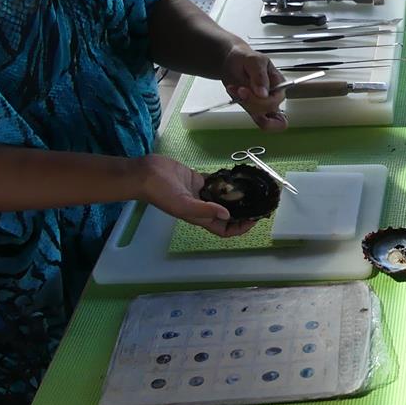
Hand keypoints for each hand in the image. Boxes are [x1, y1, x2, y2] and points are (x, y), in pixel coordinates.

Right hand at [135, 154, 258, 237]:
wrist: (146, 174)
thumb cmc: (162, 192)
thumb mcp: (184, 205)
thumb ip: (205, 210)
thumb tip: (227, 214)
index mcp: (200, 218)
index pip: (224, 230)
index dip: (240, 228)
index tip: (254, 219)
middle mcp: (203, 207)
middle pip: (227, 214)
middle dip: (242, 210)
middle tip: (259, 201)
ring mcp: (200, 193)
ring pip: (224, 197)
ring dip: (236, 194)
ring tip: (252, 187)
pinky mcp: (197, 179)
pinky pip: (216, 182)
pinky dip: (226, 180)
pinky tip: (237, 175)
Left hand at [220, 46, 287, 132]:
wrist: (233, 61)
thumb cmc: (246, 58)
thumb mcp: (254, 60)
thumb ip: (260, 76)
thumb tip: (264, 93)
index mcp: (280, 84)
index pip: (275, 101)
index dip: (258, 99)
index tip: (243, 89)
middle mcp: (274, 97)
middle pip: (269, 111)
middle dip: (250, 102)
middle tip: (239, 89)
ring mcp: (265, 105)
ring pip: (263, 119)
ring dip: (245, 105)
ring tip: (235, 89)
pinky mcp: (254, 109)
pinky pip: (256, 119)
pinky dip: (244, 109)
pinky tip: (236, 96)